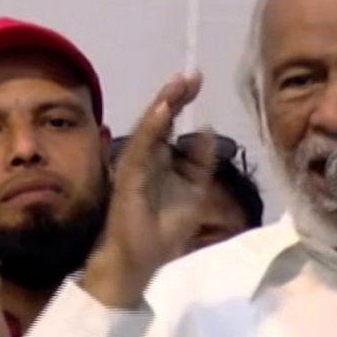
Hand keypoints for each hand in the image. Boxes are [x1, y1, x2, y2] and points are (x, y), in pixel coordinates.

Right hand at [82, 71, 215, 307]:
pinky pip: (140, 147)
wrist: (140, 261)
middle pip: (161, 118)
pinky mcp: (128, 176)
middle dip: (175, 95)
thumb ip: (200, 162)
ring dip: (163, 104)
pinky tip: (164, 110)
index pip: (171, 122)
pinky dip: (152, 128)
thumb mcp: (194, 191)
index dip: (183, 101)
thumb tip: (208, 131)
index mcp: (160, 158)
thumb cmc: (163, 230)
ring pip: (149, 127)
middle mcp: (146, 156)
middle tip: (192, 75)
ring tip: (179, 84)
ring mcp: (135, 165)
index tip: (198, 81)